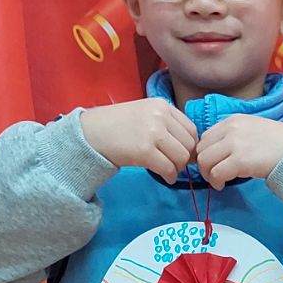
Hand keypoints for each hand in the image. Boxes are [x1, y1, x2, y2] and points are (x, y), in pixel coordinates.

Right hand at [80, 99, 197, 184]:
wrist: (91, 133)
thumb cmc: (118, 126)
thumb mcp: (145, 114)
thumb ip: (167, 125)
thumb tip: (191, 148)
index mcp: (162, 105)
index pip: (191, 129)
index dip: (190, 145)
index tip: (183, 154)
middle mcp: (160, 116)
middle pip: (189, 145)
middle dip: (185, 159)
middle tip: (174, 164)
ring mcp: (152, 133)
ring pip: (182, 157)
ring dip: (178, 168)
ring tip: (168, 169)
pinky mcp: (144, 151)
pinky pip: (169, 168)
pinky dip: (170, 176)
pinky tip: (165, 177)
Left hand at [196, 114, 282, 189]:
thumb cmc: (279, 143)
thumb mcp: (253, 128)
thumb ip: (234, 135)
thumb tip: (217, 151)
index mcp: (233, 120)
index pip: (205, 136)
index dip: (205, 152)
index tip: (211, 163)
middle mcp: (231, 129)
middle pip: (201, 149)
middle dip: (203, 165)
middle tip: (212, 175)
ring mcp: (234, 144)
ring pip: (205, 161)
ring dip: (208, 174)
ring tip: (217, 181)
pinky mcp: (240, 160)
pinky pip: (216, 173)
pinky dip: (215, 182)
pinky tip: (222, 185)